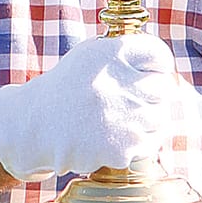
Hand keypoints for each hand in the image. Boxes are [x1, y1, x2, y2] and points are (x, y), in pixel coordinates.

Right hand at [0, 31, 182, 184]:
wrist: (35, 126)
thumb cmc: (68, 89)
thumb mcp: (91, 56)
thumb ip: (126, 55)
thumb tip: (165, 68)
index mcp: (110, 54)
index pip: (158, 55)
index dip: (155, 65)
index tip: (146, 72)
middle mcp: (117, 82)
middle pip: (163, 87)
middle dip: (149, 94)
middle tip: (126, 101)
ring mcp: (121, 118)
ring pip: (160, 118)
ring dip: (145, 120)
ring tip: (119, 119)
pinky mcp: (120, 148)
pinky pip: (148, 144)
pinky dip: (134, 143)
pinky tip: (111, 136)